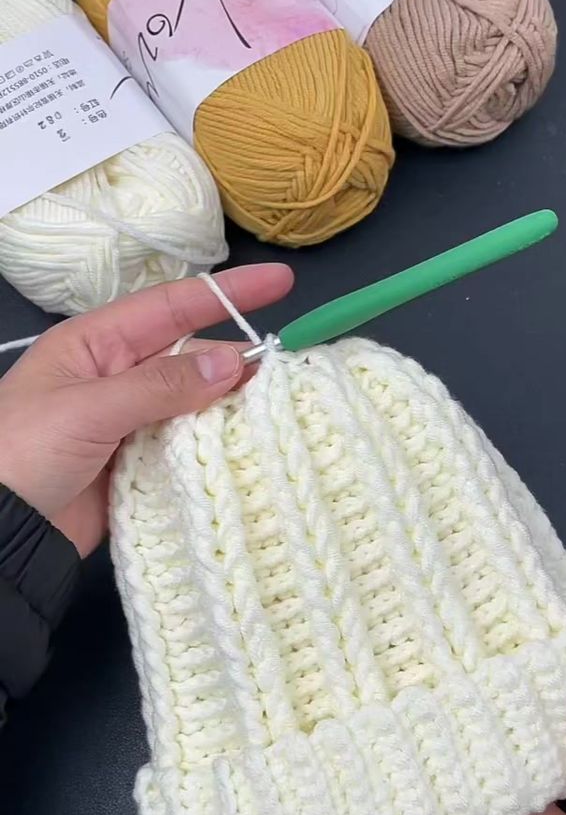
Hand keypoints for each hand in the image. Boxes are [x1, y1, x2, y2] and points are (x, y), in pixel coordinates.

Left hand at [0, 265, 292, 556]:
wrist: (0, 531)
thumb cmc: (24, 452)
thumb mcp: (89, 409)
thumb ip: (161, 385)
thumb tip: (232, 362)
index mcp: (95, 344)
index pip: (171, 306)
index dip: (227, 293)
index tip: (280, 283)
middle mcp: (116, 376)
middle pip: (190, 355)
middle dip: (235, 359)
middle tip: (289, 372)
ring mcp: (129, 422)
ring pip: (195, 403)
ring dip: (230, 406)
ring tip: (281, 409)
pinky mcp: (138, 465)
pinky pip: (187, 446)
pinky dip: (215, 445)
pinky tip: (249, 447)